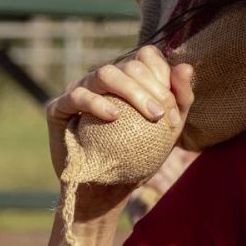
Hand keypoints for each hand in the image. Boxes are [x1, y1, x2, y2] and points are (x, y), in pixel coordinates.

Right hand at [47, 45, 193, 206]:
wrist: (107, 189)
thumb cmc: (139, 155)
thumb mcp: (167, 130)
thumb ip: (180, 99)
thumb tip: (186, 67)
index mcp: (127, 77)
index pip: (146, 56)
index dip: (164, 77)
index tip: (173, 114)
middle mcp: (102, 79)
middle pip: (129, 65)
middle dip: (152, 88)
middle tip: (162, 117)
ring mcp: (79, 89)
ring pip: (105, 74)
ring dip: (131, 91)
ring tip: (149, 115)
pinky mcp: (58, 107)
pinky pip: (77, 96)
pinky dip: (97, 103)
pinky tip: (114, 116)